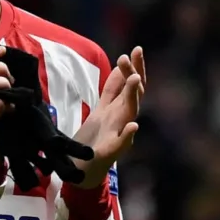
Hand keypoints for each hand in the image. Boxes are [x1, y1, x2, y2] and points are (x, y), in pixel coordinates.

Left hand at [71, 46, 145, 188]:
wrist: (83, 170)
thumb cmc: (94, 140)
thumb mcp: (102, 110)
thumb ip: (113, 91)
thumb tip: (122, 67)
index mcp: (117, 110)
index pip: (127, 85)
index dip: (133, 67)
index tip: (135, 49)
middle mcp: (120, 120)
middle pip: (133, 94)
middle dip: (135, 73)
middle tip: (134, 53)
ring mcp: (116, 135)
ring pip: (129, 113)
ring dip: (133, 96)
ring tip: (135, 80)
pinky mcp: (109, 153)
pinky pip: (119, 145)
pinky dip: (126, 137)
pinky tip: (133, 127)